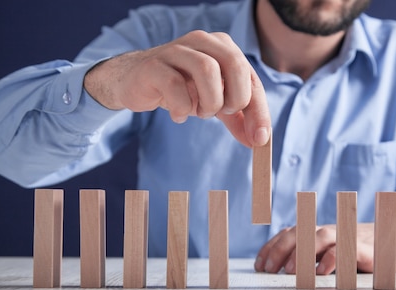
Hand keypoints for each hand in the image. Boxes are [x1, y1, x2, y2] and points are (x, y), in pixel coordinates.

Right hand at [83, 30, 270, 147]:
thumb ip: (238, 119)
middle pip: (235, 64)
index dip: (259, 110)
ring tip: (199, 112)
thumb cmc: (181, 88)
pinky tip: (178, 114)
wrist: (135, 82)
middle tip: (221, 114)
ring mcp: (176, 50)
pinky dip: (182, 108)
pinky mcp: (154, 66)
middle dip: (235, 99)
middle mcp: (202, 42)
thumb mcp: (215, 102)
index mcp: (223, 47)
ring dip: (209, 102)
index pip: (251, 77)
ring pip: (207, 70)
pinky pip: (176, 87)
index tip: (259, 138)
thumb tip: (259, 141)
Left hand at [254, 220, 395, 274]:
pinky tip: (321, 273)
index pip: (290, 234)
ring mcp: (348, 238)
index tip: (258, 265)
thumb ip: (315, 260)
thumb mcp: (335, 256)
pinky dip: (332, 258)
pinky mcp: (366, 249)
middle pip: (299, 232)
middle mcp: (330, 232)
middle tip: (266, 269)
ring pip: (320, 236)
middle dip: (279, 249)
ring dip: (302, 252)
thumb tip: (286, 273)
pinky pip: (346, 248)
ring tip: (289, 272)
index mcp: (319, 234)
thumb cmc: (364, 253)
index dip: (272, 247)